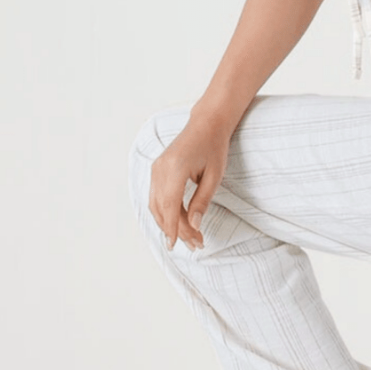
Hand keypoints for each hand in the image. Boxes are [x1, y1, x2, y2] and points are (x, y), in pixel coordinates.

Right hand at [148, 113, 230, 251]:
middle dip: (176, 229)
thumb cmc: (214, 147)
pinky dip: (165, 212)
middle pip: (162, 208)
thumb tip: (193, 226)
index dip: (172, 228)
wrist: (206, 124)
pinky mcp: (156, 169)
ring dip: (169, 223)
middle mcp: (160, 169)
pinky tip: (178, 223)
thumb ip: (202, 201)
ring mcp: (156, 168)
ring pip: (156, 205)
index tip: (177, 245)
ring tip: (189, 238)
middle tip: (195, 244)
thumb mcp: (214, 176)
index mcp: (175, 168)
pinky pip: (156, 196)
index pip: (170, 205)